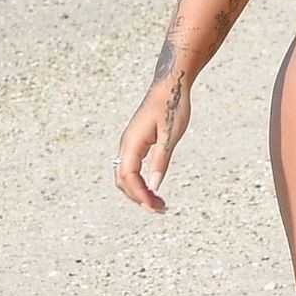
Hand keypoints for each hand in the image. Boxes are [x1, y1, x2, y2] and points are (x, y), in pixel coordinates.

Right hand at [114, 77, 191, 213]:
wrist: (169, 85)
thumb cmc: (172, 106)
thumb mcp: (170, 134)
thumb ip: (161, 160)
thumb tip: (155, 186)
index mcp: (132, 143)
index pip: (129, 177)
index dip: (140, 195)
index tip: (155, 207)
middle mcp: (126, 145)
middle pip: (123, 181)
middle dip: (138, 198)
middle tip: (160, 210)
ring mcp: (129, 144)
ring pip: (125, 176)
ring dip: (139, 192)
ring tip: (159, 203)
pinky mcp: (136, 143)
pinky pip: (131, 168)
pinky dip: (140, 182)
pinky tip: (154, 188)